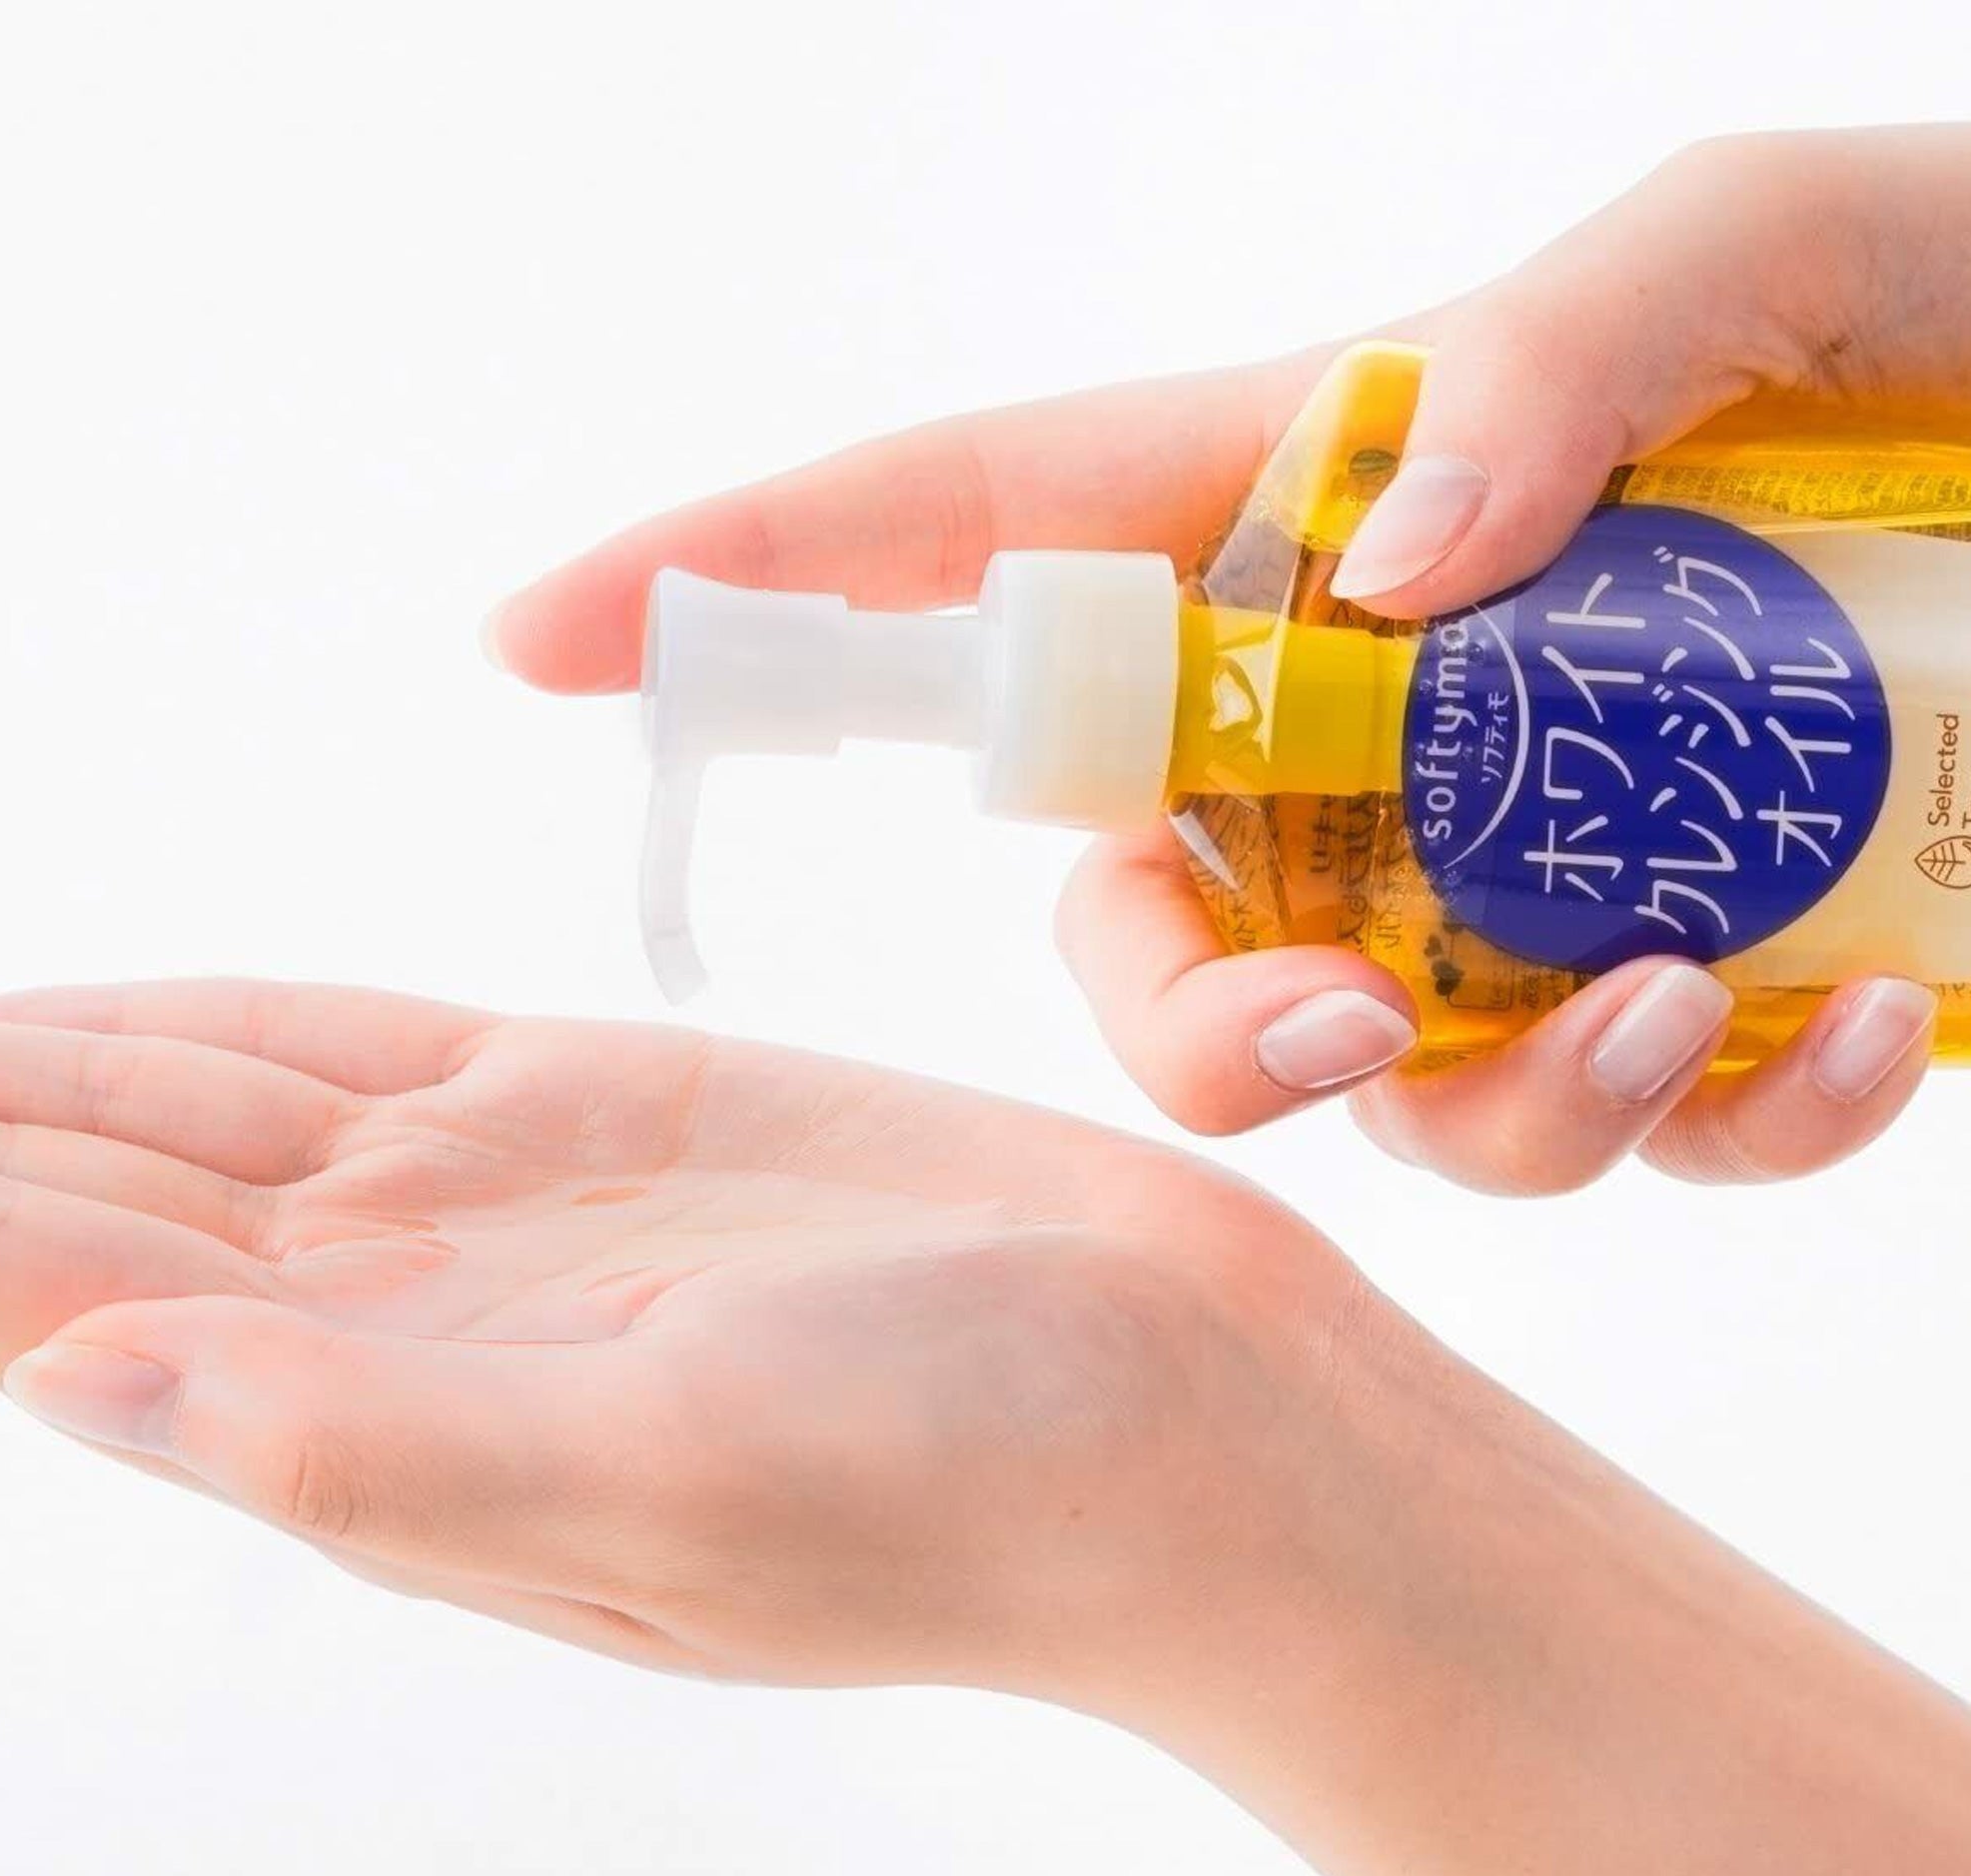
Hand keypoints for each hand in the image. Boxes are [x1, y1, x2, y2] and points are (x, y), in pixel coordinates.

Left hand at [0, 978, 1346, 1690]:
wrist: (1186, 1412)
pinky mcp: (618, 1114)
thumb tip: (83, 1381)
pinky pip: (372, 1049)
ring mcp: (514, 1209)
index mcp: (399, 1428)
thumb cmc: (968, 1481)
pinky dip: (234, 1023)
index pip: (73, 1313)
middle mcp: (424, 1320)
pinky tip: (136, 1019)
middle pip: (108, 1208)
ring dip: (55, 1076)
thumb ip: (374, 1441)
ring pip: (220, 1119)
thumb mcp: (669, 1479)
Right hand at [484, 124, 1964, 1192]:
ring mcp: (1507, 883)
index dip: (748, 589)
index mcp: (1318, 525)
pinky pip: (1628, 1127)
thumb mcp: (1755, 249)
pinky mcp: (1674, 990)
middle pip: (1147, 938)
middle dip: (1199, 1036)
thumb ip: (1546, 356)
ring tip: (1690, 1000)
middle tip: (1337, 1036)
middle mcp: (1369, 740)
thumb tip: (1391, 569)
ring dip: (1513, 1097)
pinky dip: (1735, 1119)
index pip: (979, 545)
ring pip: (1381, 1091)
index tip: (545, 641)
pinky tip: (1852, 1038)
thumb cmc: (1963, 313)